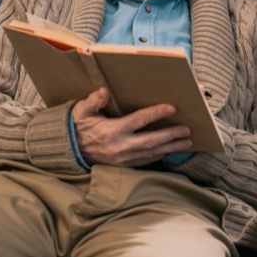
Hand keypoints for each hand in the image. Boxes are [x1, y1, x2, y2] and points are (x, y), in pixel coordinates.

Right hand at [72, 87, 192, 167]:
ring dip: (170, 147)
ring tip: (187, 142)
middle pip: (150, 141)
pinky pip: (145, 161)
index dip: (156, 114)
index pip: (138, 120)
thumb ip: (94, 101)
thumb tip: (104, 91)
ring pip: (151, 153)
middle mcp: (119, 147)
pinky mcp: (123, 166)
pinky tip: (171, 150)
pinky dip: (160, 156)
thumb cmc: (78, 126)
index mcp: (110, 131)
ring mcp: (122, 159)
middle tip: (187, 130)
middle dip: (170, 135)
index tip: (172, 108)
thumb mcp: (81, 111)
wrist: (69, 150)